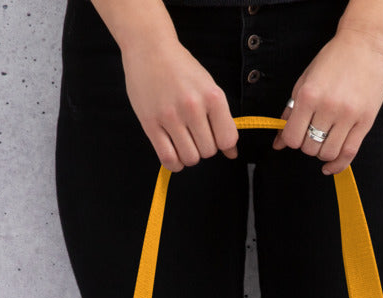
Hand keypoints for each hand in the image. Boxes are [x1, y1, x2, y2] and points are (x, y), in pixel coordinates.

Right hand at [121, 38, 237, 171]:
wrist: (149, 48)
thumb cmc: (182, 69)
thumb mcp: (208, 87)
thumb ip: (222, 120)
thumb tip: (232, 153)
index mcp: (213, 96)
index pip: (227, 139)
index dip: (222, 143)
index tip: (213, 135)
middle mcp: (193, 107)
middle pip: (208, 151)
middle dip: (203, 147)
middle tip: (194, 134)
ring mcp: (170, 116)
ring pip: (190, 158)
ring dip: (189, 155)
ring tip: (183, 141)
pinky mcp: (150, 123)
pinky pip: (168, 158)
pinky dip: (174, 163)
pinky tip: (174, 153)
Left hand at [272, 26, 382, 174]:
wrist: (365, 44)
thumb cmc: (333, 61)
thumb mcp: (305, 81)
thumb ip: (290, 113)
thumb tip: (278, 143)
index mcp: (309, 96)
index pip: (292, 138)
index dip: (292, 140)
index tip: (297, 133)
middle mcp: (328, 107)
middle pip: (310, 148)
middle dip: (308, 145)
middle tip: (313, 132)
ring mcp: (348, 115)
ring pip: (328, 153)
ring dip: (323, 153)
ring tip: (325, 140)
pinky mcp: (365, 121)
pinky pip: (349, 153)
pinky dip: (337, 165)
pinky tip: (330, 166)